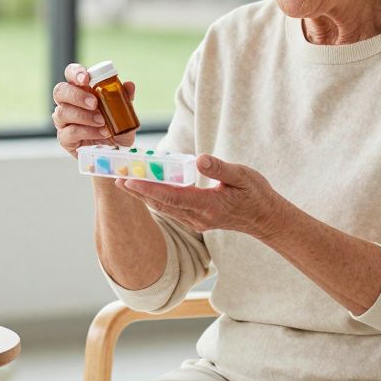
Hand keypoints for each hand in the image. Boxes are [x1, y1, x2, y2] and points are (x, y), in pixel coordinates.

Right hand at [52, 62, 135, 157]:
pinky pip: (70, 132)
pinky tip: (101, 133)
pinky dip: (87, 131)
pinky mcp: (64, 138)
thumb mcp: (125, 113)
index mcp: (81, 90)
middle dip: (77, 95)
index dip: (75, 73)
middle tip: (94, 103)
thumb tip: (129, 85)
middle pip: (60, 91)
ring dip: (84, 116)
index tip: (86, 78)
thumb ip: (125, 98)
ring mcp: (63, 121)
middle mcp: (68, 103)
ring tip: (102, 122)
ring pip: (62, 112)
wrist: (115, 152)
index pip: (71, 74)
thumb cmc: (116, 128)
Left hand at [119, 154, 287, 239]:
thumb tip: (199, 159)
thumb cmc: (256, 194)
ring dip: (144, 196)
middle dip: (138, 192)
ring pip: (164, 208)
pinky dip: (155, 199)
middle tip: (116, 178)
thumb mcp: (243, 176)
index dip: (149, 188)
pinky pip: (171, 210)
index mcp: (209, 205)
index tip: (129, 180)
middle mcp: (198, 217)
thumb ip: (220, 168)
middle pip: (162, 204)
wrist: (265, 219)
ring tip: (124, 182)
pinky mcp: (196, 220)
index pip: (172, 196)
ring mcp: (196, 221)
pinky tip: (145, 190)